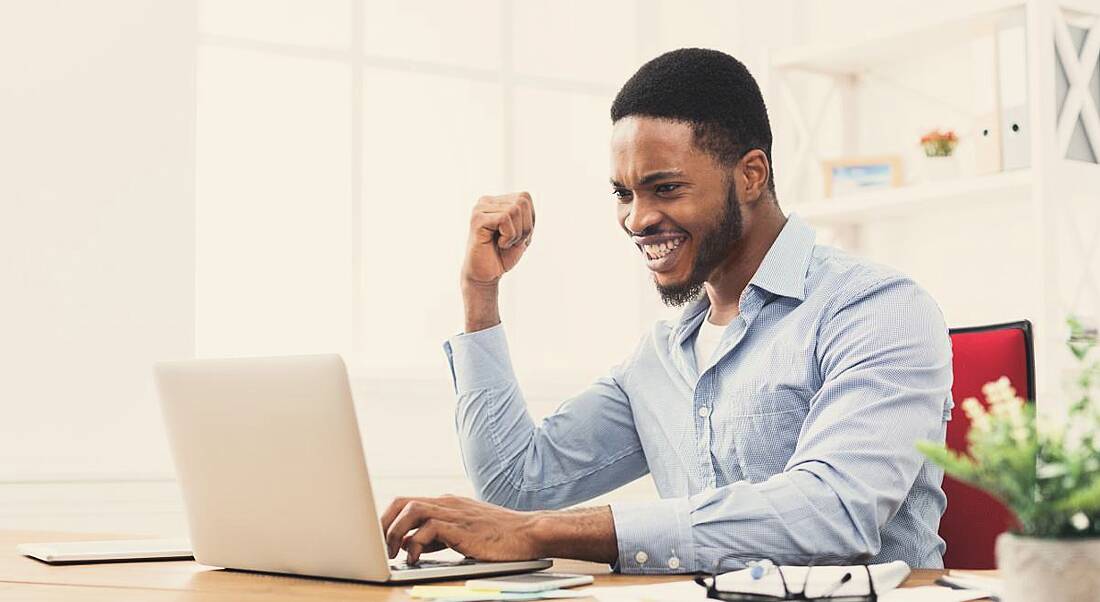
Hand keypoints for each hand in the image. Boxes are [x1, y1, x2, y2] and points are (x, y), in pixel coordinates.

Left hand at [380, 495, 541, 563]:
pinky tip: (416, 558)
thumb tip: (406, 544)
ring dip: (395, 531)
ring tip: (394, 553)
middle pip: (402, 501)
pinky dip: (416, 543)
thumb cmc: (500, 536)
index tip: (380, 539)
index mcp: (446, 503)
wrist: (529, 533)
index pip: (406, 502)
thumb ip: (435, 536)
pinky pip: (429, 528)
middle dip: (384, 523)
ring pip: (411, 509)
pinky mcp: (462, 527)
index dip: (387, 519)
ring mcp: (455, 513)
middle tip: (381, 547)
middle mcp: (448, 503)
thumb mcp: (462, 533)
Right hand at [461, 192, 534, 287]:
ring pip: (515, 210)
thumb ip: (525, 213)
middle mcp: (486, 201)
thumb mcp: (522, 232)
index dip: (529, 220)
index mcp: (496, 201)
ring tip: (504, 243)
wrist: (486, 275)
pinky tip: (498, 244)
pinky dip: (509, 236)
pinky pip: (504, 218)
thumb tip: (525, 196)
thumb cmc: (502, 255)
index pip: (525, 197)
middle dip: (525, 226)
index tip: (517, 236)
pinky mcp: (477, 220)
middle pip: (522, 201)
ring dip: (516, 233)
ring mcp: (480, 209)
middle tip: (512, 241)